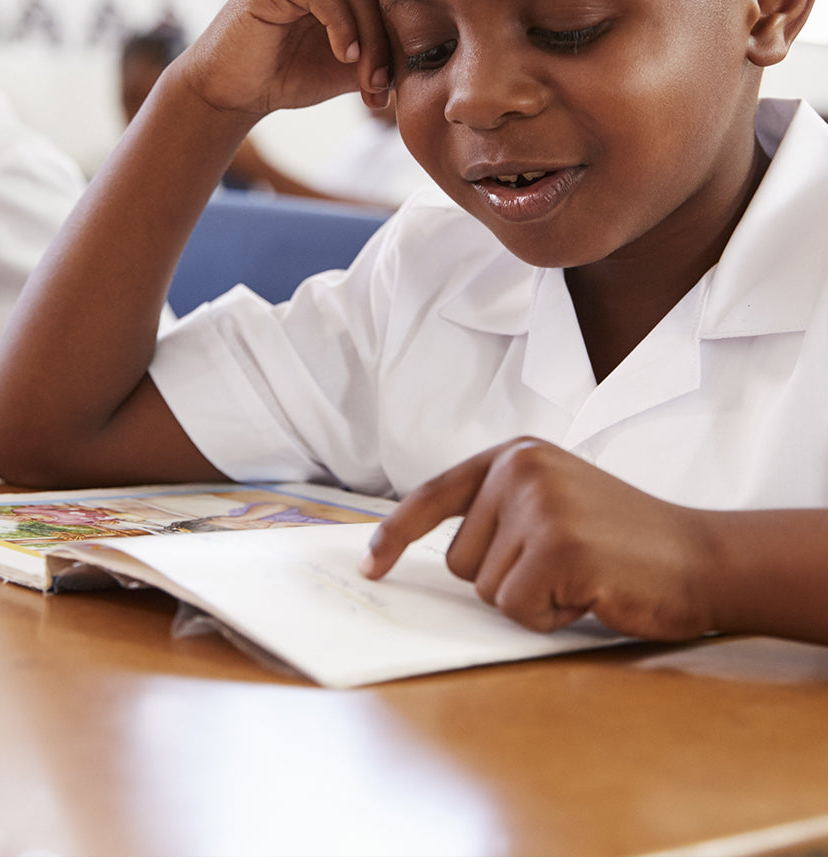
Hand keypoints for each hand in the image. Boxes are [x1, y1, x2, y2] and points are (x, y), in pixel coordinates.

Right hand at [182, 0, 390, 117]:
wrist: (233, 90)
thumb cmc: (287, 75)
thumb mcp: (351, 65)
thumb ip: (386, 50)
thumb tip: (436, 55)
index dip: (400, 40)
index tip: (395, 88)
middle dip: (387, 45)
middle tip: (382, 91)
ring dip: (370, 42)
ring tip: (368, 82)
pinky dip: (343, 27)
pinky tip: (345, 57)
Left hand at [359, 438, 717, 640]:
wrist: (703, 557)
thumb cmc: (624, 540)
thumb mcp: (553, 502)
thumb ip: (499, 513)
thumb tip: (432, 553)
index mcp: (514, 455)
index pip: (434, 494)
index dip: (396, 533)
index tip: (371, 563)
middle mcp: (520, 470)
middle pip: (460, 560)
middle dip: (504, 579)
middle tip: (563, 565)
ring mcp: (539, 505)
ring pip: (487, 589)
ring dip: (531, 600)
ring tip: (580, 576)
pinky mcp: (558, 546)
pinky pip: (518, 610)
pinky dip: (551, 618)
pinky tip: (590, 593)